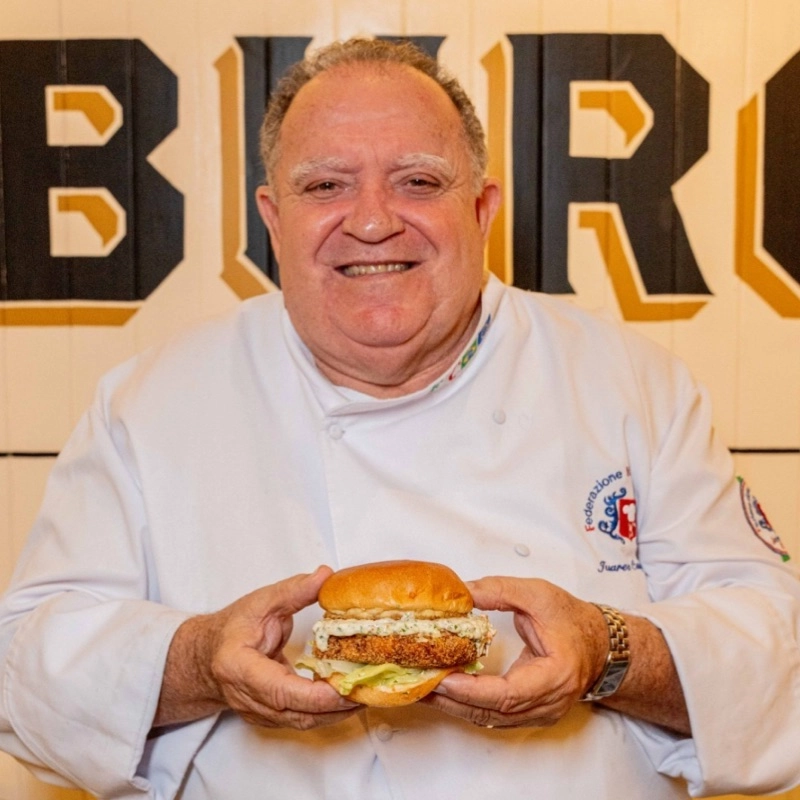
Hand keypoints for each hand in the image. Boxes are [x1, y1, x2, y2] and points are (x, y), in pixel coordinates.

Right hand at [155, 566, 357, 729]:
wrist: (207, 656)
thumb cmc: (231, 628)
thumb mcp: (261, 601)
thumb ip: (294, 590)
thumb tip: (326, 576)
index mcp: (238, 667)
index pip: (280, 690)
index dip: (315, 693)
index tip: (346, 684)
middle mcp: (246, 697)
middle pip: (296, 713)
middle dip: (335, 706)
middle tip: (368, 688)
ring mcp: (257, 712)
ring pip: (302, 722)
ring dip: (335, 713)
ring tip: (365, 693)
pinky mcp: (270, 717)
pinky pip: (301, 720)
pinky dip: (326, 713)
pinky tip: (347, 697)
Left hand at [424, 577, 607, 728]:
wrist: (600, 644)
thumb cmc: (574, 620)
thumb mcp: (537, 594)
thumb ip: (499, 589)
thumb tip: (462, 591)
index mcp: (556, 675)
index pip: (507, 693)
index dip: (472, 689)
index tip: (443, 679)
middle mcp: (548, 702)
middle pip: (492, 712)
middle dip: (452, 700)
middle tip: (419, 684)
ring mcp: (539, 712)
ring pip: (490, 718)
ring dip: (455, 705)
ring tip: (423, 687)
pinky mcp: (529, 712)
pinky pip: (493, 715)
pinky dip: (467, 704)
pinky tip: (446, 691)